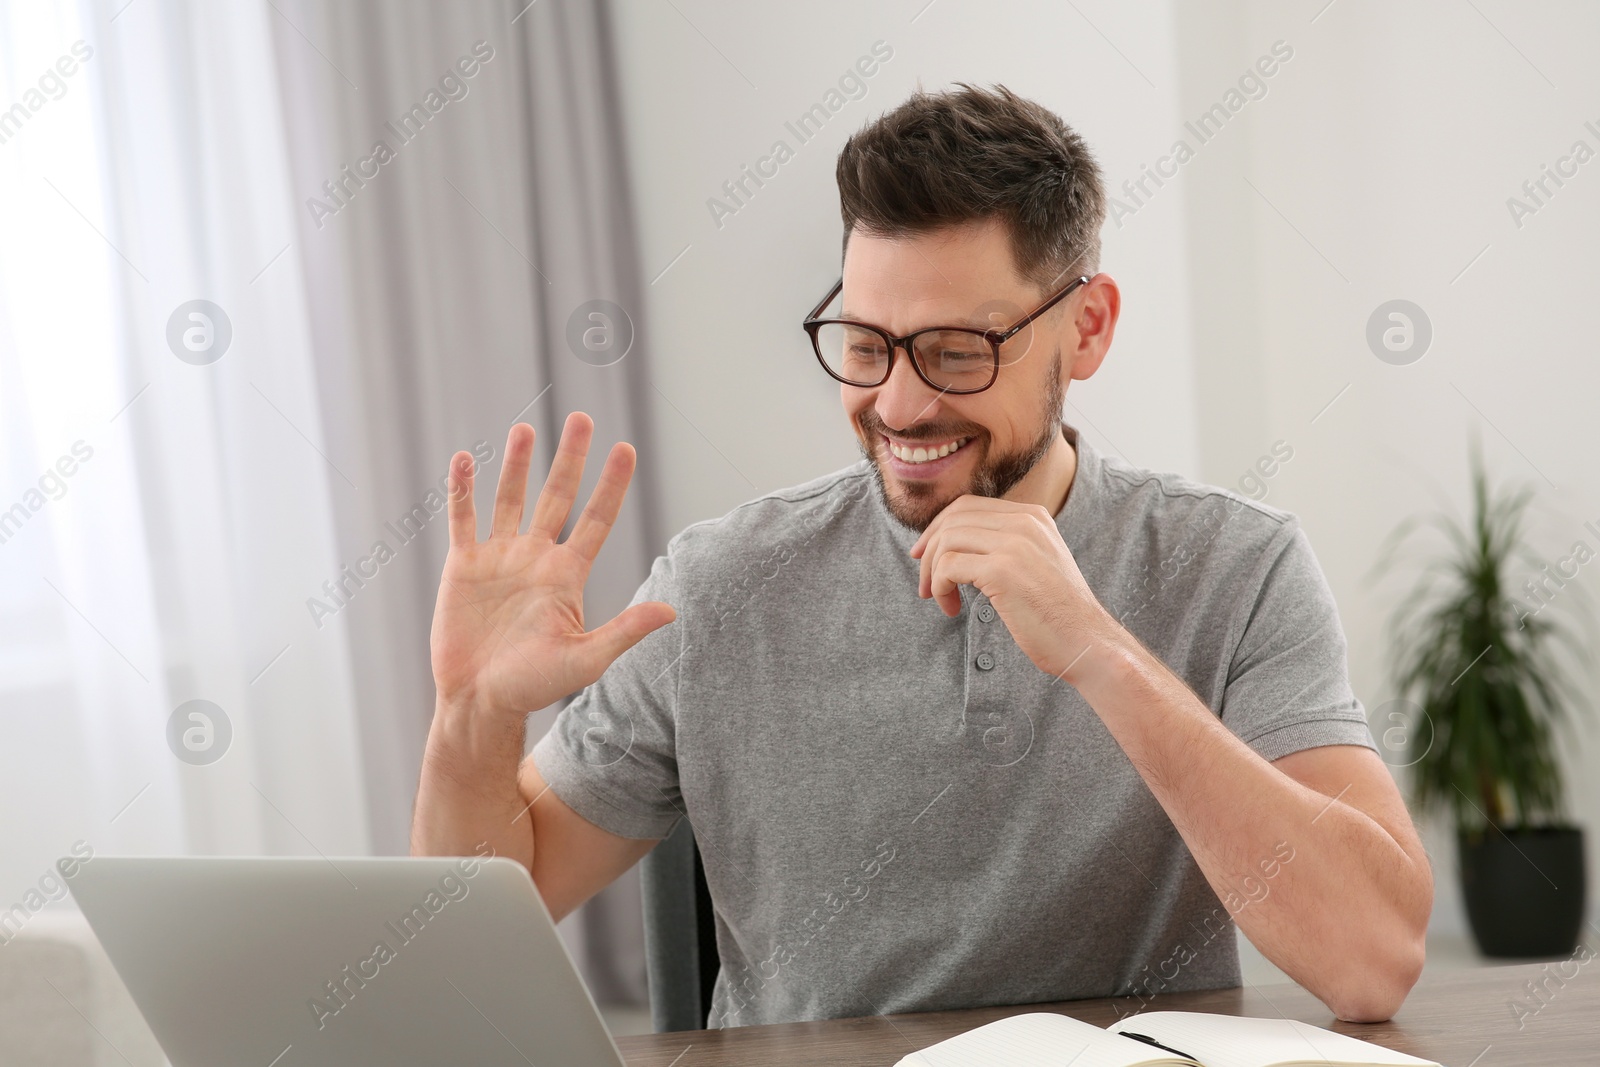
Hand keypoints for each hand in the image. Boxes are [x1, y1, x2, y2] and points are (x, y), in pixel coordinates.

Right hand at [429, 412, 675, 719]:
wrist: (480, 701)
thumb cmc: (533, 686)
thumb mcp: (585, 658)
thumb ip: (624, 631)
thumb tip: (671, 611)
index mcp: (567, 575)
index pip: (596, 519)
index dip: (611, 485)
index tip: (625, 449)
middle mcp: (536, 558)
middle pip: (557, 497)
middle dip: (570, 459)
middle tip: (582, 419)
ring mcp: (499, 558)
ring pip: (511, 499)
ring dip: (518, 465)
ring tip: (527, 428)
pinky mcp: (463, 565)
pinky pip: (463, 518)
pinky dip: (464, 489)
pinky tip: (467, 459)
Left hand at [909, 496, 1115, 683]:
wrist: (1086, 642)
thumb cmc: (1057, 613)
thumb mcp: (1034, 563)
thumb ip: (1004, 546)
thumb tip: (953, 545)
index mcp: (1032, 516)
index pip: (968, 506)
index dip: (938, 529)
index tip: (925, 556)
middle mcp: (1024, 522)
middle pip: (953, 519)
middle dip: (929, 550)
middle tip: (924, 584)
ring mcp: (1014, 544)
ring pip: (946, 541)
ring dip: (932, 574)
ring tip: (940, 599)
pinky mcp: (1002, 571)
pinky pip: (948, 567)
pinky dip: (939, 588)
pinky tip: (952, 608)